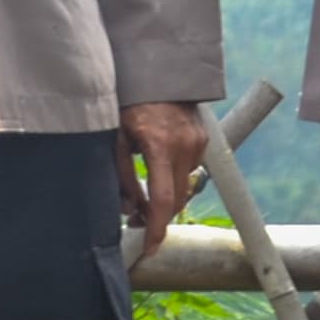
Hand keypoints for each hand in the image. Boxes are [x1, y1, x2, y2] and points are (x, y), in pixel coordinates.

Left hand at [115, 101, 207, 263]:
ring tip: (143, 199)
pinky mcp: (203, 139)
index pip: (162, 201)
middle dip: (158, 217)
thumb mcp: (116, 138)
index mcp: (160, 146)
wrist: (155, 72)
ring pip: (184, 187)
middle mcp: (185, 146)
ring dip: (167, 199)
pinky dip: (175, 179)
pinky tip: (158, 172)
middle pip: (177, 200)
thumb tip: (129, 209)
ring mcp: (198, 142)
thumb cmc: (129, 103)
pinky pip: (189, 170)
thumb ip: (122, 176)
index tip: (149, 248)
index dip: (155, 229)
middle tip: (134, 222)